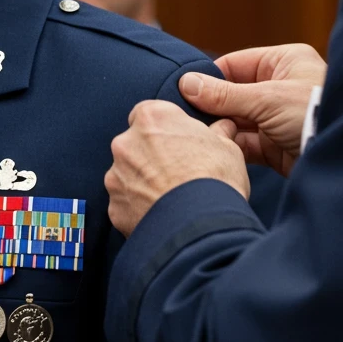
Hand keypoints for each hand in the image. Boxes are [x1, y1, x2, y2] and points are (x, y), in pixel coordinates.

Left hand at [106, 101, 246, 237]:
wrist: (201, 228)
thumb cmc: (216, 181)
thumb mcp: (228, 149)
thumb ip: (218, 133)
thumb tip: (223, 128)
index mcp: (152, 118)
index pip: (148, 114)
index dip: (164, 128)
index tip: (178, 142)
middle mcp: (126, 143)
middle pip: (135, 144)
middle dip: (151, 155)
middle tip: (177, 172)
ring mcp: (116, 176)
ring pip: (128, 174)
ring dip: (143, 182)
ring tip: (170, 197)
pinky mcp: (114, 206)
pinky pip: (126, 203)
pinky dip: (139, 207)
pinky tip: (161, 214)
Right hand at [179, 44, 326, 175]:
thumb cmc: (314, 113)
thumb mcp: (266, 99)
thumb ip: (224, 94)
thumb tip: (186, 83)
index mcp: (283, 63)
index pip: (235, 65)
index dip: (209, 77)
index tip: (184, 89)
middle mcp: (279, 87)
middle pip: (232, 94)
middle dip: (210, 106)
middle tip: (183, 114)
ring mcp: (276, 117)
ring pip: (236, 120)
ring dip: (218, 127)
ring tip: (194, 133)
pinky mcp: (274, 145)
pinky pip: (244, 143)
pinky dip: (229, 145)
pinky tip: (212, 148)